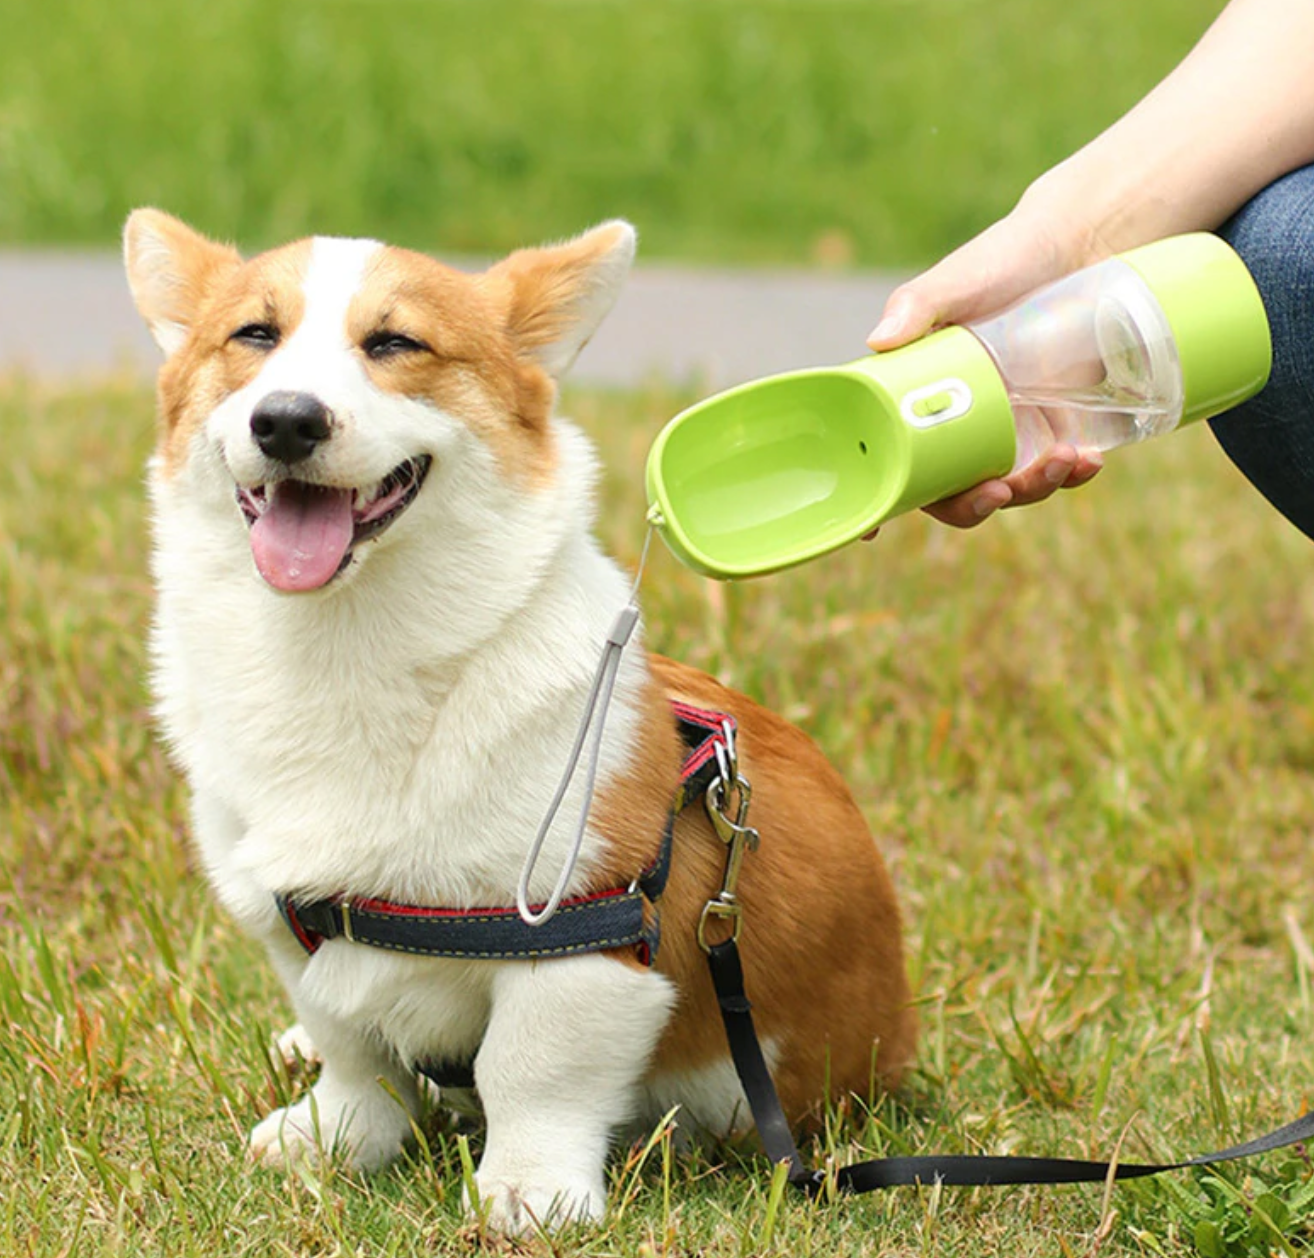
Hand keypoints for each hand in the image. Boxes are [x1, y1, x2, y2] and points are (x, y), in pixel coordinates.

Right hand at [866, 187, 1109, 525]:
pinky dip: (1072, 475)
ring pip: (1004, 489)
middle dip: (970, 507)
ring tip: (1064, 460)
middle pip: (946, 493)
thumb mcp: (955, 281)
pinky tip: (1088, 461)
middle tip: (997, 491)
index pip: (885, 458)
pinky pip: (1055, 471)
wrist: (1079, 245)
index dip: (875, 501)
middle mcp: (953, 425)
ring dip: (1029, 491)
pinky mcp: (1052, 427)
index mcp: (914, 399)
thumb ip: (916, 306)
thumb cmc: (1003, 259)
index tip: (868, 533)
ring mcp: (1004, 431)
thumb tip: (879, 340)